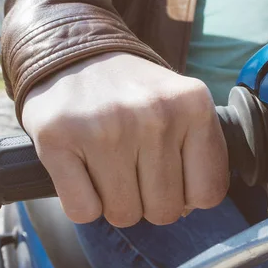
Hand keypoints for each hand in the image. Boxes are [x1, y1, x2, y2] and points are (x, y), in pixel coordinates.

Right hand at [22, 52, 228, 227]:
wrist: (75, 53)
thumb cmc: (132, 91)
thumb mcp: (182, 102)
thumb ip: (199, 151)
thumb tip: (188, 208)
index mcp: (192, 105)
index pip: (208, 193)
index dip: (188, 194)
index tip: (170, 173)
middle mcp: (153, 115)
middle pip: (165, 210)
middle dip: (149, 199)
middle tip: (133, 165)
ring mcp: (104, 128)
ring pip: (124, 215)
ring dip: (115, 200)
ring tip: (107, 163)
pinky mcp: (58, 140)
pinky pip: (83, 212)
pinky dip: (83, 202)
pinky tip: (82, 170)